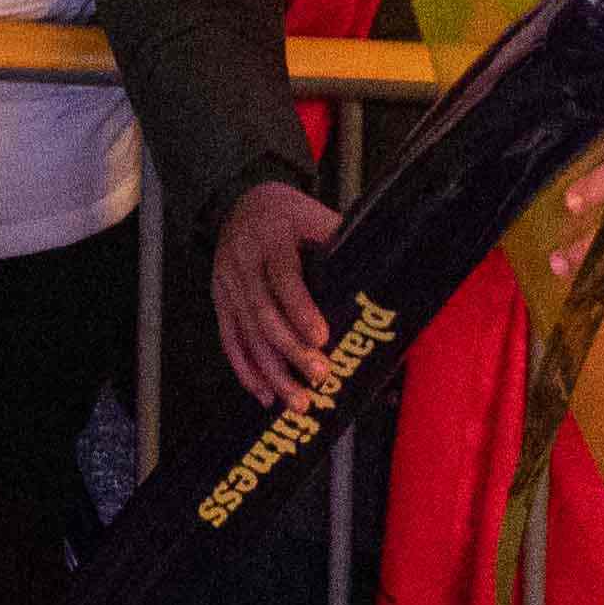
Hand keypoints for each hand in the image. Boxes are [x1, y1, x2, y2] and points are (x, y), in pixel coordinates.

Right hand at [209, 175, 349, 408]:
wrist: (241, 203)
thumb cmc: (290, 214)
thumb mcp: (314, 213)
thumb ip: (338, 239)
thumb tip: (383, 268)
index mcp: (271, 237)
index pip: (283, 276)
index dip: (300, 308)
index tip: (322, 337)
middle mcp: (243, 262)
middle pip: (263, 312)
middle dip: (291, 349)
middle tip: (320, 377)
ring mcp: (227, 284)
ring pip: (246, 334)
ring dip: (272, 372)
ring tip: (298, 402)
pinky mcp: (220, 301)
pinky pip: (229, 340)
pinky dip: (245, 371)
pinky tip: (265, 395)